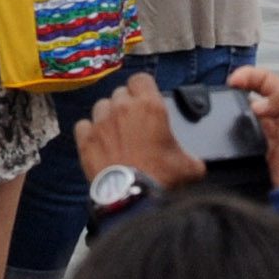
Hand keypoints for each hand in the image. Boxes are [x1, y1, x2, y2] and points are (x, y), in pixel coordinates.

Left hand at [74, 74, 199, 188]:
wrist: (135, 199)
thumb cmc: (163, 179)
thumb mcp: (190, 166)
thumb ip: (191, 155)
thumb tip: (195, 162)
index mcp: (150, 107)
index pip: (141, 79)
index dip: (144, 88)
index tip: (147, 99)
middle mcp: (122, 108)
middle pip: (120, 93)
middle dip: (127, 104)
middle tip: (135, 122)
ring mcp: (100, 122)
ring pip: (101, 106)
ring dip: (108, 116)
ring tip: (116, 133)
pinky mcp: (85, 139)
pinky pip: (83, 125)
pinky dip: (89, 131)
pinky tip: (98, 142)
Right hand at [235, 66, 278, 185]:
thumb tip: (256, 106)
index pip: (265, 80)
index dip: (248, 75)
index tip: (233, 82)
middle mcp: (277, 116)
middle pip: (249, 97)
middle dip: (235, 94)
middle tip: (225, 100)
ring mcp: (268, 136)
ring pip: (242, 118)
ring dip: (232, 116)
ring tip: (223, 117)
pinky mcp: (261, 155)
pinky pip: (241, 141)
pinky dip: (233, 138)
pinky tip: (229, 137)